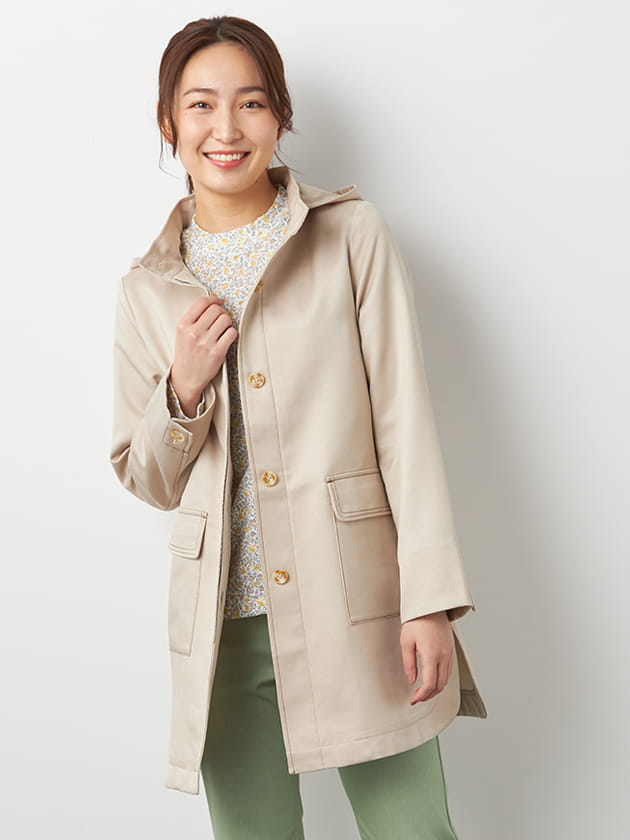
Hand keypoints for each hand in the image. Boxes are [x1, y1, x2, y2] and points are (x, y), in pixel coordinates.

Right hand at [170, 295, 237, 412]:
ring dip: (227, 323)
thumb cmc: (186, 355)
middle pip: (216, 310)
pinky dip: (232, 333)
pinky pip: (232, 333)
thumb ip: (194, 318)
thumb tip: (213, 304)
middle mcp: (194, 332)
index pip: (201, 302)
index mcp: (183, 325)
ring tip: (223, 330)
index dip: (214, 299)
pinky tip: (226, 338)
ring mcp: (206, 342)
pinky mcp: (218, 352)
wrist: (186, 378)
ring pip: (226, 319)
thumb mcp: (182, 334)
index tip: (219, 301)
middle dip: (221, 312)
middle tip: (221, 319)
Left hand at [400, 610, 454, 704]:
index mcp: (431, 654)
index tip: (414, 699)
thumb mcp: (406, 642)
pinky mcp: (451, 650)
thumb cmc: (417, 620)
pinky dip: (441, 680)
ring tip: (424, 691)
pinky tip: (433, 680)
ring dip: (435, 689)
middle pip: (440, 685)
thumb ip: (409, 664)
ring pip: (446, 680)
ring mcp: (449, 653)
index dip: (421, 696)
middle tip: (417, 698)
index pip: (429, 684)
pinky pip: (449, 671)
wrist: (431, 605)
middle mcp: (443, 656)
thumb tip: (411, 681)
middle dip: (428, 695)